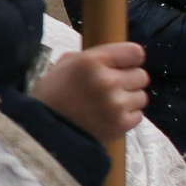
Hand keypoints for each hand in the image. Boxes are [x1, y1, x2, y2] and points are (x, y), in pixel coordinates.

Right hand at [32, 42, 147, 144]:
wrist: (44, 132)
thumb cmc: (52, 95)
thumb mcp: (64, 65)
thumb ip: (92, 57)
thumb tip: (116, 57)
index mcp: (92, 61)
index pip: (135, 53)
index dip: (130, 59)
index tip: (123, 65)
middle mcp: (107, 80)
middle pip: (141, 75)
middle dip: (129, 81)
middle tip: (112, 88)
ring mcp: (116, 104)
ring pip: (141, 96)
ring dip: (129, 99)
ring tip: (109, 104)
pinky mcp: (121, 125)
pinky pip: (138, 115)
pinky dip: (126, 116)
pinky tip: (109, 117)